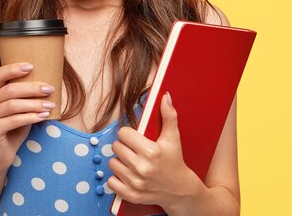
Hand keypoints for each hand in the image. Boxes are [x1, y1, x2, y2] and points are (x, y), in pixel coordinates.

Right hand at [0, 62, 54, 171]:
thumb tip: (47, 83)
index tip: (32, 66)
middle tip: (50, 88)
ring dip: (35, 104)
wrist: (0, 156)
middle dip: (32, 88)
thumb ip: (26, 97)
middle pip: (10, 89)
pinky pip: (14, 120)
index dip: (14, 69)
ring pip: (13, 105)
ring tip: (50, 105)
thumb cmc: (13, 129)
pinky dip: (31, 117)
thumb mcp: (20, 110)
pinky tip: (43, 116)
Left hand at [107, 93, 205, 210]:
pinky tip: (128, 175)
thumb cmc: (174, 161)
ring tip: (132, 162)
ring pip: (112, 163)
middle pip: (116, 147)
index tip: (135, 138)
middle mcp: (142, 168)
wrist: (180, 190)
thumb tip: (164, 97)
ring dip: (120, 162)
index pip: (123, 133)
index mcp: (151, 151)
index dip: (128, 134)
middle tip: (134, 150)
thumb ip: (168, 116)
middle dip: (124, 147)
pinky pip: (111, 182)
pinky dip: (117, 178)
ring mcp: (135, 183)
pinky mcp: (131, 195)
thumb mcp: (173, 138)